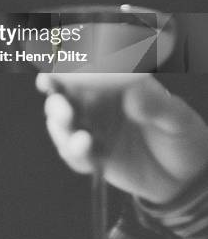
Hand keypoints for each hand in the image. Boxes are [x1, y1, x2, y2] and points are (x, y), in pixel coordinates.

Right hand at [36, 73, 207, 204]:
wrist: (184, 174)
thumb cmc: (179, 132)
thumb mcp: (174, 116)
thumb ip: (154, 105)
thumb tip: (133, 95)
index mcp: (111, 80)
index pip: (82, 65)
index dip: (62, 64)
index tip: (54, 69)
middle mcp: (95, 100)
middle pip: (61, 92)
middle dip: (55, 98)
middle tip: (62, 107)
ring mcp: (91, 126)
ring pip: (60, 122)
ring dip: (61, 128)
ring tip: (82, 139)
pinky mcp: (90, 154)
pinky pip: (72, 153)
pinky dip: (74, 153)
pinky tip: (88, 153)